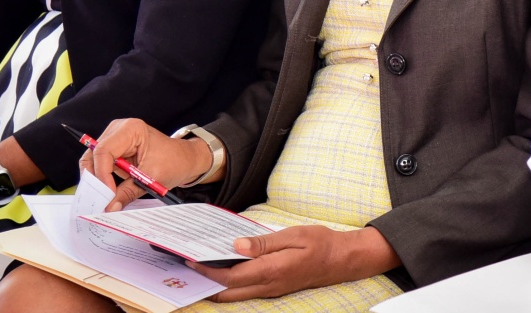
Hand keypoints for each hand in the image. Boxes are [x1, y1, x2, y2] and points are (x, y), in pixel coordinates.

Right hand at [82, 119, 213, 210]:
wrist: (184, 159)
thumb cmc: (174, 162)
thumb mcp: (152, 179)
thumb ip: (127, 193)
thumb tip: (109, 208)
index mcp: (131, 129)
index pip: (104, 151)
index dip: (102, 175)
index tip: (107, 195)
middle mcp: (119, 129)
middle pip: (94, 155)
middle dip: (95, 179)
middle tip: (100, 200)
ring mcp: (114, 138)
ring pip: (93, 160)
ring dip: (97, 180)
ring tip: (104, 197)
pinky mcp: (114, 148)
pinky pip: (99, 164)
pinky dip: (101, 178)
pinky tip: (107, 191)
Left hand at [189, 225, 400, 301]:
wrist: (342, 260)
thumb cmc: (320, 243)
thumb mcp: (293, 235)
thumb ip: (263, 242)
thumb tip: (236, 246)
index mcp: (272, 271)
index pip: (231, 276)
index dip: (208, 270)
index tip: (192, 259)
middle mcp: (269, 286)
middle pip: (228, 291)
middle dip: (206, 281)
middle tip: (189, 266)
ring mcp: (271, 290)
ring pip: (236, 294)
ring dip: (218, 283)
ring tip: (203, 266)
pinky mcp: (274, 288)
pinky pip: (246, 290)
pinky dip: (232, 282)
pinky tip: (228, 266)